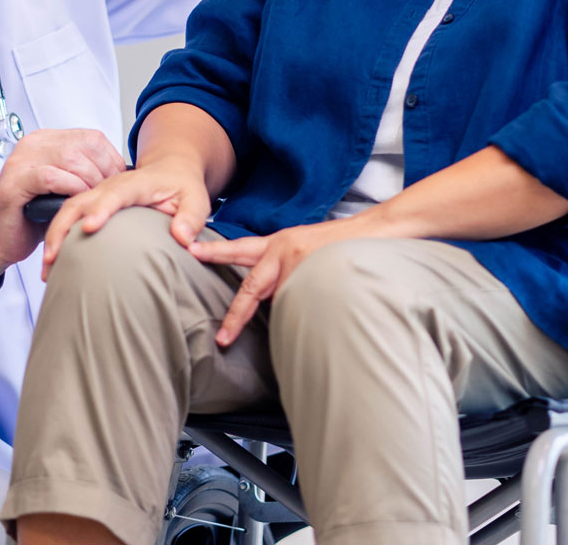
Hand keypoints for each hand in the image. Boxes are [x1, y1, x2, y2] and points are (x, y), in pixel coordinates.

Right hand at [0, 129, 124, 288]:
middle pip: (84, 144)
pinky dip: (70, 189)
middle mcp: (34, 143)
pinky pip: (51, 176)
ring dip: (89, 181)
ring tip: (93, 201)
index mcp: (48, 141)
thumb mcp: (66, 188)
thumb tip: (125, 174)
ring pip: (70, 157)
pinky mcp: (15, 179)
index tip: (119, 183)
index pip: (92, 137)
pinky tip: (75, 203)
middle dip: (104, 171)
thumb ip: (87, 174)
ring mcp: (21, 159)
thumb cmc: (34, 217)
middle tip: (109, 195)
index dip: (111, 160)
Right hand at [40, 155, 212, 279]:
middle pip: (79, 201)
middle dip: (62, 228)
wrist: (170, 169)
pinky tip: (53, 261)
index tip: (89, 228)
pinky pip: (69, 216)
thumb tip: (182, 238)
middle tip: (53, 258)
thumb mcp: (197, 199)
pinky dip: (57, 236)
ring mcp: (98, 194)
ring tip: (47, 266)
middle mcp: (111, 186)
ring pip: (68, 209)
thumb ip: (192, 218)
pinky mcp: (91, 203)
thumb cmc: (181, 185)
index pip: (115, 194)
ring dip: (54, 236)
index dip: (101, 209)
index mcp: (136, 183)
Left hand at [188, 218, 379, 346]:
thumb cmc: (340, 242)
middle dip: (236, 316)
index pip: (238, 249)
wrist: (377, 228)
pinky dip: (309, 310)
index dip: (214, 252)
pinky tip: (324, 308)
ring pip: (283, 301)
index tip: (190, 251)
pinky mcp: (317, 274)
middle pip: (250, 288)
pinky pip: (304, 303)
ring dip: (293, 312)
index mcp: (277, 242)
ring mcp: (300, 264)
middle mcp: (283, 250)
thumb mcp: (301, 247)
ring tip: (313, 310)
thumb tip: (270, 297)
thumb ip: (281, 267)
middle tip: (223, 339)